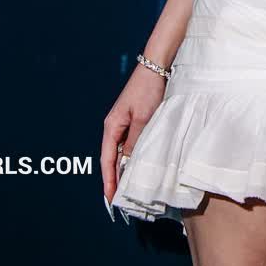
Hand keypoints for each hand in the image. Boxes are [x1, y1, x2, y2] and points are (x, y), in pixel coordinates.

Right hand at [100, 62, 167, 210]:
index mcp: (111, 127)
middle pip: (113, 159)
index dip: (109, 180)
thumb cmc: (148, 89)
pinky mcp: (137, 120)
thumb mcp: (142, 118)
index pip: (107, 160)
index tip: (111, 199)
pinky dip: (135, 157)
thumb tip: (128, 164)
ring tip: (132, 188)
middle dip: (116, 179)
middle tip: (122, 200)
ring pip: (123, 152)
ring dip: (126, 169)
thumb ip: (135, 142)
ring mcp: (126, 123)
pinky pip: (133, 144)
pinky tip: (142, 165)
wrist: (157, 65)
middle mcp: (115, 127)